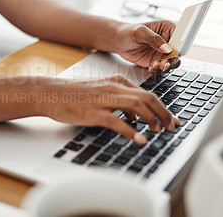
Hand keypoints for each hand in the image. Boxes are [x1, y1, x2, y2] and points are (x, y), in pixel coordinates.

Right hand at [38, 75, 178, 143]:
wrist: (51, 93)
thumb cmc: (75, 94)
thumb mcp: (102, 92)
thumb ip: (121, 102)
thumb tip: (137, 118)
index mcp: (117, 82)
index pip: (148, 93)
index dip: (163, 107)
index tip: (171, 119)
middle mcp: (114, 88)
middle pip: (148, 98)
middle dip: (163, 113)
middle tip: (171, 127)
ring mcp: (104, 99)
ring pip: (137, 106)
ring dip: (152, 120)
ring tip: (158, 132)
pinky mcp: (93, 112)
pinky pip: (117, 121)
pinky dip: (131, 131)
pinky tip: (139, 139)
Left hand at [112, 21, 179, 73]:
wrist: (118, 42)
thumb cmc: (128, 32)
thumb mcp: (140, 32)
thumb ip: (154, 39)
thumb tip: (166, 48)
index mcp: (167, 28)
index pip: (180, 36)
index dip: (181, 44)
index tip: (176, 52)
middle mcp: (167, 41)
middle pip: (179, 52)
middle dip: (173, 59)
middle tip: (165, 63)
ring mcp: (163, 52)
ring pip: (172, 62)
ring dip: (166, 66)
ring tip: (155, 65)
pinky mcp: (157, 61)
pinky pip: (162, 68)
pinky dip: (158, 70)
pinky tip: (151, 68)